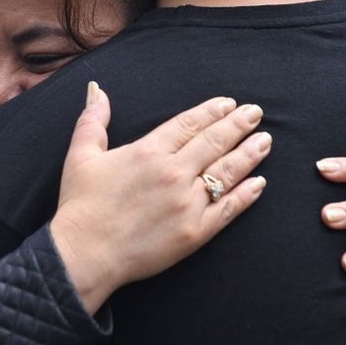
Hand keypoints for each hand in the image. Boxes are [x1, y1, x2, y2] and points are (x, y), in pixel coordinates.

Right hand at [51, 82, 270, 313]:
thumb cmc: (81, 205)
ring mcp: (187, 203)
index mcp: (149, 151)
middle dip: (238, 125)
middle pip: (215, 142)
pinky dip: (246, 195)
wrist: (85, 254)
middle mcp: (174, 173)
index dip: (212, 111)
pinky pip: (228, 209)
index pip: (189, 124)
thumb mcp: (81, 155)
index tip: (229, 104)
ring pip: (227, 172)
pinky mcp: (195, 232)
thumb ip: (93, 120)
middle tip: (256, 114)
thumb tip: (98, 90)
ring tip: (265, 141)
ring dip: (249, 154)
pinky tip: (259, 183)